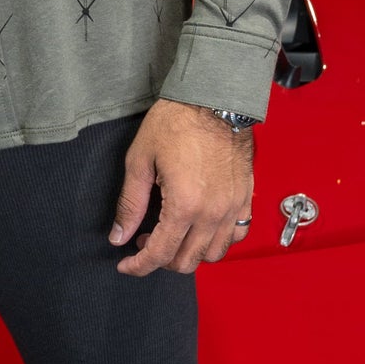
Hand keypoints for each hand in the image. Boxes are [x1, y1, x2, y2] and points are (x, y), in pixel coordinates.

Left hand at [108, 99, 253, 276]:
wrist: (215, 97)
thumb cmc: (177, 121)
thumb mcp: (140, 160)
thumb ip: (130, 204)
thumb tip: (119, 236)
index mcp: (184, 205)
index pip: (159, 254)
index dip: (138, 266)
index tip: (125, 264)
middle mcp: (212, 213)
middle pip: (187, 261)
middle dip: (161, 260)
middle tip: (144, 241)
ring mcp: (233, 207)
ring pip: (213, 254)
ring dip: (189, 253)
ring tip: (172, 234)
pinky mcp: (245, 197)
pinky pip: (236, 234)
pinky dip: (217, 240)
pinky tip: (200, 226)